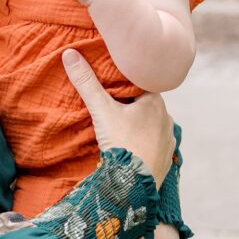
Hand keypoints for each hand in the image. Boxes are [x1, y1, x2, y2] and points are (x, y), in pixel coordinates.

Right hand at [62, 49, 173, 186]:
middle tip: (112, 108)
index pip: (141, 85)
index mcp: (155, 101)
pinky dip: (145, 144)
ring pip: (152, 125)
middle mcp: (167, 118)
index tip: (112, 86)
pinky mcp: (166, 158)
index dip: (126, 84)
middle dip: (131, 106)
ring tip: (121, 129)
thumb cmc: (122, 143)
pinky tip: (133, 147)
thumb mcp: (101, 110)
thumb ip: (86, 82)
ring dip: (139, 126)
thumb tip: (69, 53)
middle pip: (146, 105)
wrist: (135, 185)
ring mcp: (168, 139)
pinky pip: (155, 145)